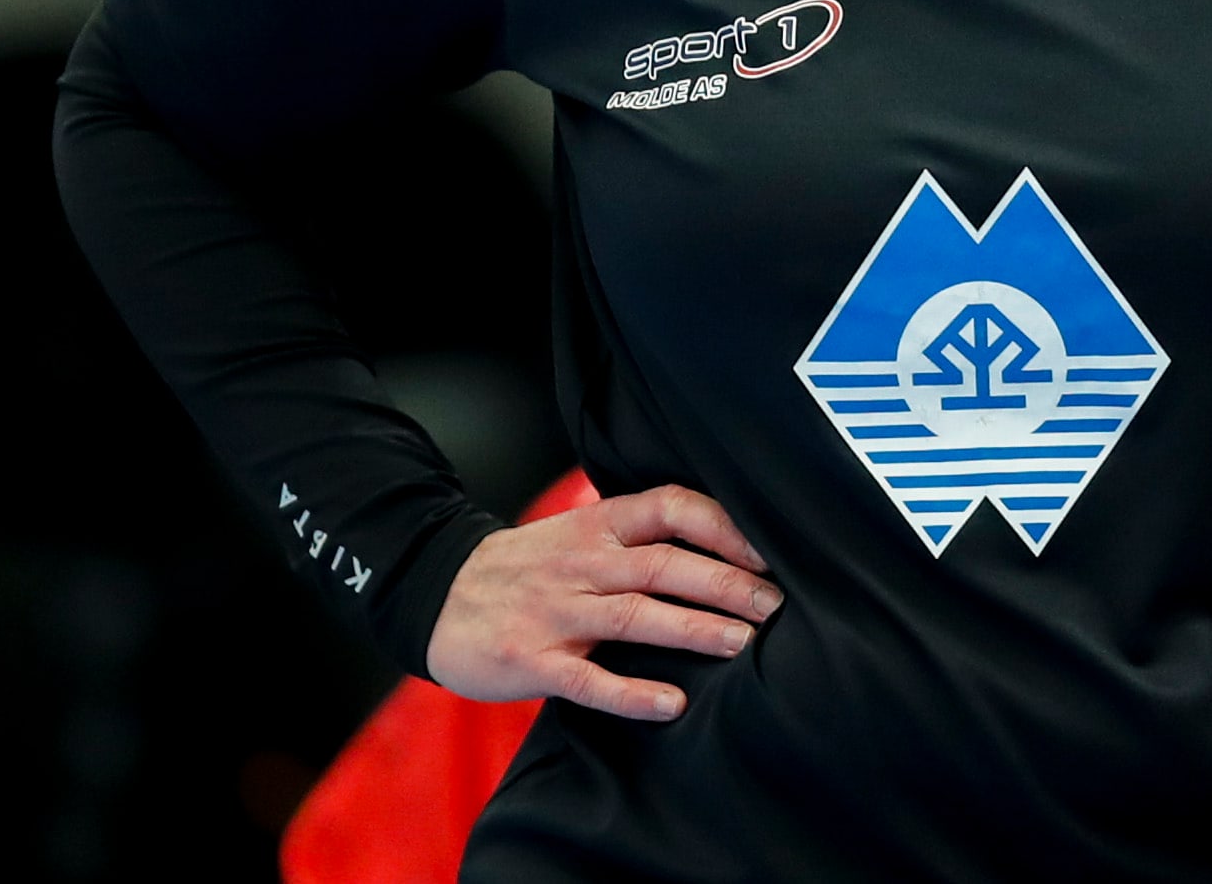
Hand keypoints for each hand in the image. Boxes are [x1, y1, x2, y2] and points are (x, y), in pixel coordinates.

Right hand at [427, 484, 780, 720]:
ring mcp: (555, 612)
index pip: (670, 508)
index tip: (768, 552)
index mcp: (598, 526)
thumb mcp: (578, 534)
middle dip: (726, 583)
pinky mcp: (530, 660)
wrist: (434, 594)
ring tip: (743, 645)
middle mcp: (582, 563)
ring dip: (692, 629)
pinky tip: (672, 704)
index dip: (723, 526)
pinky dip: (631, 693)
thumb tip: (722, 549)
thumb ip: (636, 538)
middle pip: (664, 564)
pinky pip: (587, 680)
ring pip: (633, 615)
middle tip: (776, 607)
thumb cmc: (527, 568)